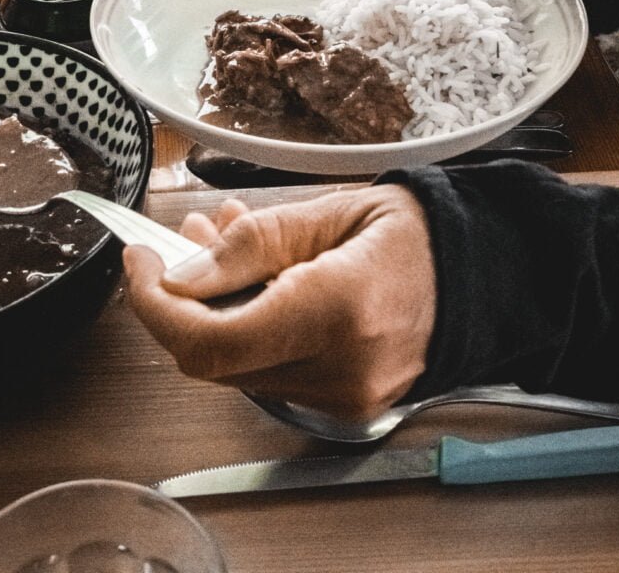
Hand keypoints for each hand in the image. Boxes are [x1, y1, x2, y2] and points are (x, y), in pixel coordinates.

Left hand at [123, 185, 435, 421]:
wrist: (480, 275)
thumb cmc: (413, 232)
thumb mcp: (328, 211)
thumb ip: (251, 244)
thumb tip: (181, 274)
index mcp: (339, 309)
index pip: (214, 338)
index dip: (156, 305)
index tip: (139, 262)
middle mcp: (341, 368)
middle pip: (215, 361)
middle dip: (179, 303)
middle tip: (174, 245)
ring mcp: (344, 397)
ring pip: (234, 369)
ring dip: (212, 313)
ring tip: (219, 248)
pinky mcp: (343, 406)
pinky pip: (266, 373)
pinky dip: (247, 330)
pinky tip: (254, 282)